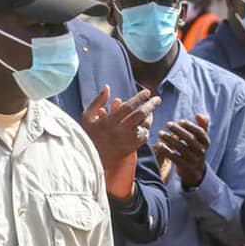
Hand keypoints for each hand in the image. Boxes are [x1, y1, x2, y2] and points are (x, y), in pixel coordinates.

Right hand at [82, 85, 160, 200]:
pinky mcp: (131, 149)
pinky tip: (146, 123)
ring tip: (151, 110)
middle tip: (157, 99)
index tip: (147, 92)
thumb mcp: (87, 117)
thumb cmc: (88, 135)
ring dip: (150, 117)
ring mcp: (126, 141)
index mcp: (108, 122)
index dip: (139, 98)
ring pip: (144, 126)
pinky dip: (147, 129)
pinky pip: (144, 137)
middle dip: (151, 105)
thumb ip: (98, 101)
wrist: (91, 158)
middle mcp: (119, 131)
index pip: (128, 107)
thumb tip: (107, 87)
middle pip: (139, 115)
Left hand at [154, 114, 210, 189]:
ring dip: (169, 139)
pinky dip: (166, 151)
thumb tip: (200, 115)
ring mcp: (194, 160)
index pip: (199, 132)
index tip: (180, 121)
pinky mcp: (185, 167)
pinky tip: (159, 145)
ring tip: (160, 133)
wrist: (195, 172)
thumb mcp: (201, 139)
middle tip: (168, 124)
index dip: (190, 126)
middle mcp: (202, 151)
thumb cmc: (196, 149)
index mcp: (206, 142)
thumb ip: (202, 126)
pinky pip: (174, 158)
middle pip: (190, 139)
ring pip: (181, 148)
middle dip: (178, 131)